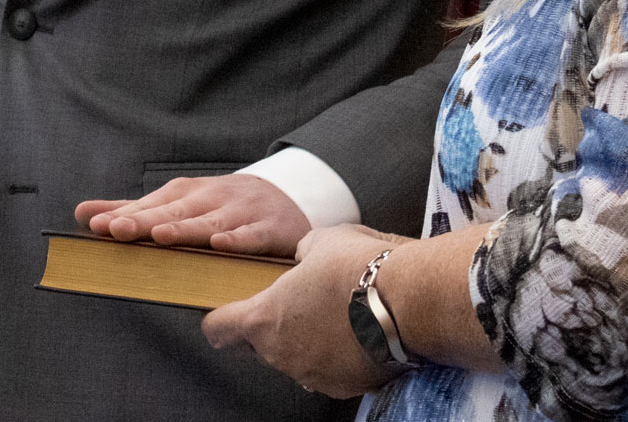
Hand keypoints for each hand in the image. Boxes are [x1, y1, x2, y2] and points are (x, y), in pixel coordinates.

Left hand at [73, 174, 310, 256]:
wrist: (288, 199)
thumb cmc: (222, 207)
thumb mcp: (180, 203)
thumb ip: (133, 211)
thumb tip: (82, 212)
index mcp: (187, 194)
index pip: (152, 205)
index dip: (125, 215)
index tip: (97, 226)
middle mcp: (212, 198)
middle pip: (175, 211)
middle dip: (145, 220)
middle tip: (116, 230)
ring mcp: (241, 211)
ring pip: (210, 221)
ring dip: (185, 228)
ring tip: (159, 236)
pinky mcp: (270, 227)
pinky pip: (252, 235)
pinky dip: (238, 238)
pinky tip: (221, 244)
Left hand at [204, 224, 402, 397]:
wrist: (409, 300)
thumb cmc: (359, 266)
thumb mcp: (320, 241)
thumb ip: (301, 255)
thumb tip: (304, 260)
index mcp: (264, 319)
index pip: (218, 330)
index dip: (220, 319)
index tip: (226, 312)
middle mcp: (282, 354)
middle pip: (261, 345)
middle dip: (276, 326)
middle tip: (301, 302)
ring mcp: (313, 374)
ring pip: (298, 358)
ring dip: (309, 340)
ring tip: (338, 313)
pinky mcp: (344, 386)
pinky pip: (330, 370)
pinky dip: (338, 355)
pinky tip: (358, 331)